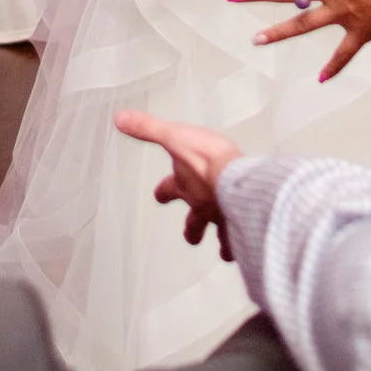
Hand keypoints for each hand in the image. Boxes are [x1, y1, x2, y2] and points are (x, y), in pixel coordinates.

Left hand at [115, 111, 243, 259]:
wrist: (239, 179)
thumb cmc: (210, 160)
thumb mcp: (175, 137)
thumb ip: (149, 128)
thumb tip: (121, 119)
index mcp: (185, 186)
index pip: (168, 189)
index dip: (163, 191)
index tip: (160, 195)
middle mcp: (202, 206)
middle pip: (194, 222)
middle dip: (193, 229)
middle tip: (191, 237)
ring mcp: (223, 217)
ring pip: (221, 235)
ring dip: (221, 242)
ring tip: (224, 251)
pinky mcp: (243, 224)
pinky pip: (243, 241)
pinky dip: (245, 246)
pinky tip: (249, 250)